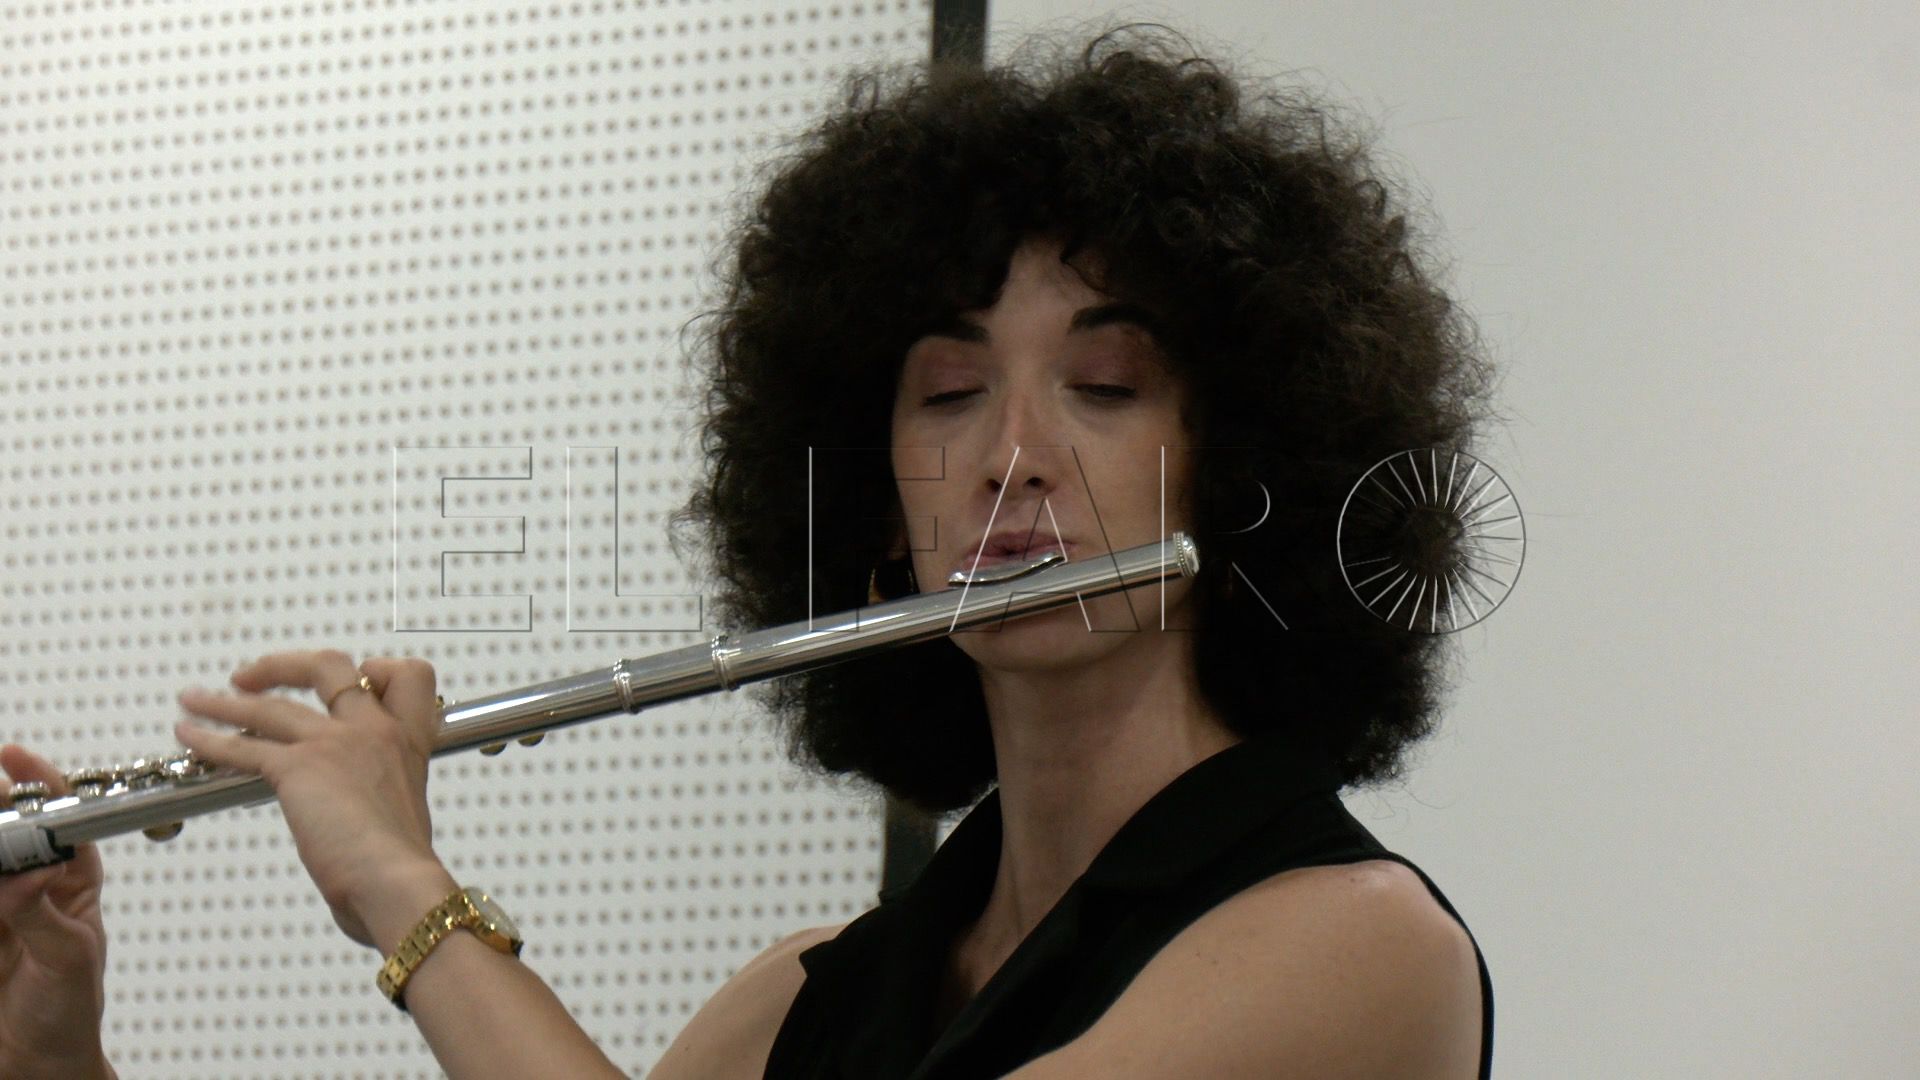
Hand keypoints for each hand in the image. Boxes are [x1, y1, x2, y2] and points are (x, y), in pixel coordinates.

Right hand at [0, 746, 115, 1079]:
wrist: (38, 1066)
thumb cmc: (70, 1013)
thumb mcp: (69, 960)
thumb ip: (44, 914)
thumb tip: (36, 871)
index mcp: (70, 882)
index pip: (58, 821)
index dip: (40, 784)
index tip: (15, 757)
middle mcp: (26, 888)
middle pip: (5, 831)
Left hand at [175, 651, 451, 949]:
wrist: (396, 884)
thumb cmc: (403, 870)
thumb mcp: (405, 817)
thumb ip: (379, 804)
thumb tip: (360, 824)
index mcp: (407, 743)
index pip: (407, 676)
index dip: (375, 670)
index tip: (354, 680)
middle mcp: (374, 731)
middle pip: (331, 665)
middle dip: (288, 664)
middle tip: (258, 676)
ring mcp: (335, 744)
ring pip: (271, 703)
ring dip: (225, 700)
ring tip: (195, 700)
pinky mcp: (299, 767)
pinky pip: (243, 744)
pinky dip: (208, 738)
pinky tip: (189, 735)